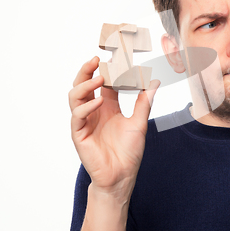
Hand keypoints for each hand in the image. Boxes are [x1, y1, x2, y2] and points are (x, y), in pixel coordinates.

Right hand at [68, 56, 159, 196]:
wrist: (122, 175)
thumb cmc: (129, 151)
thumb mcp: (139, 122)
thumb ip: (144, 101)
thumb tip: (154, 81)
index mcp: (107, 106)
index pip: (103, 83)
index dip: (106, 69)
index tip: (112, 55)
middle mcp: (94, 111)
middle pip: (84, 85)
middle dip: (87, 71)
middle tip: (96, 59)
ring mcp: (85, 121)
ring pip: (75, 96)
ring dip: (85, 84)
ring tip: (99, 77)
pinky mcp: (79, 134)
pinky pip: (77, 116)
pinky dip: (86, 106)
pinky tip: (99, 101)